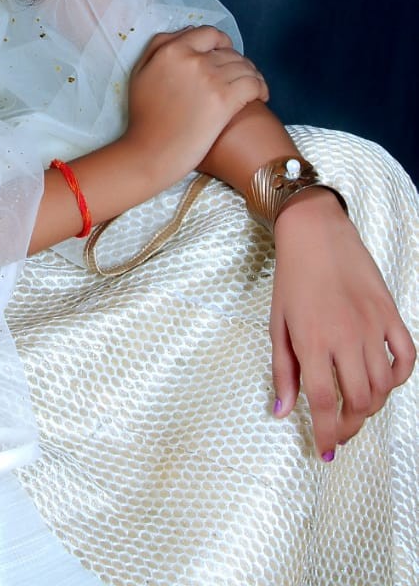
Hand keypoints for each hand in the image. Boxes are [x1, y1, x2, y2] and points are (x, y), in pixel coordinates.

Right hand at [125, 26, 268, 189]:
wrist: (150, 152)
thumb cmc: (143, 118)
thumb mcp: (140, 73)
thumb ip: (158, 49)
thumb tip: (187, 32)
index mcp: (171, 50)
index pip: (209, 33)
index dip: (221, 42)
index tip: (225, 54)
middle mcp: (192, 59)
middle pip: (229, 51)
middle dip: (238, 62)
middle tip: (240, 77)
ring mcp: (209, 78)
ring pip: (244, 67)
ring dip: (252, 76)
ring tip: (254, 88)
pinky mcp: (224, 100)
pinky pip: (253, 84)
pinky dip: (261, 88)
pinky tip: (261, 97)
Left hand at [271, 189, 415, 459]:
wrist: (315, 233)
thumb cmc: (292, 278)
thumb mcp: (277, 324)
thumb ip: (282, 371)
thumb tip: (283, 412)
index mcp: (312, 341)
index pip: (324, 402)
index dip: (327, 434)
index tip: (326, 451)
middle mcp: (346, 337)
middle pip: (359, 401)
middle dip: (350, 426)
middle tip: (340, 431)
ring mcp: (372, 326)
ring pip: (383, 386)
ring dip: (371, 406)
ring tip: (356, 408)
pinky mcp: (390, 314)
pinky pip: (406, 357)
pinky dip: (400, 377)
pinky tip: (384, 382)